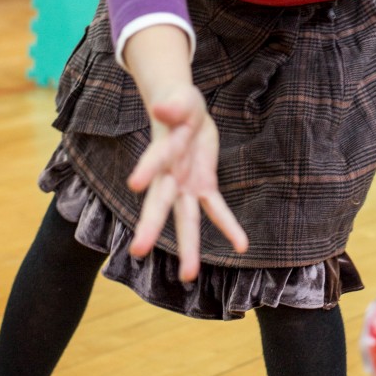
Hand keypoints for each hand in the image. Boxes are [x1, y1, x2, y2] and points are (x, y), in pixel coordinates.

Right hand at [127, 85, 247, 280]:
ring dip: (188, 245)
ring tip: (188, 275)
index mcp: (163, 148)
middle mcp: (170, 174)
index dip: (147, 169)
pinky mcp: (204, 185)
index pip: (155, 159)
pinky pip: (216, 209)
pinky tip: (241, 245)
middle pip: (159, 201)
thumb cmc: (178, 103)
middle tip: (138, 251)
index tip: (134, 184)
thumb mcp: (180, 99)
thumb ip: (173, 105)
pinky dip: (228, 226)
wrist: (183, 110)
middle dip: (151, 224)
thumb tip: (161, 107)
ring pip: (185, 217)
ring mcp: (185, 184)